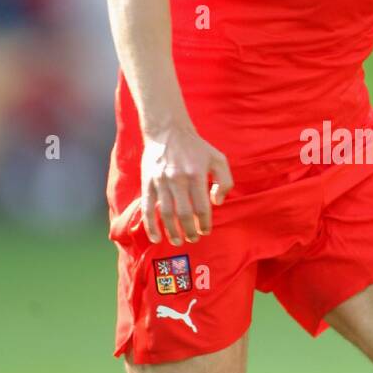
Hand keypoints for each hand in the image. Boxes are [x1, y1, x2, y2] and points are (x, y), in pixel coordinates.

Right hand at [140, 125, 233, 244]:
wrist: (168, 131)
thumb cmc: (196, 148)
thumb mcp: (218, 158)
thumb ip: (225, 181)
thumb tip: (217, 202)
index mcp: (196, 174)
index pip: (202, 207)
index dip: (204, 223)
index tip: (206, 231)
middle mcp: (178, 179)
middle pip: (184, 214)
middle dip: (189, 231)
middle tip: (193, 238)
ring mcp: (161, 181)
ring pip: (166, 213)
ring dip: (172, 232)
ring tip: (178, 241)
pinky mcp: (148, 182)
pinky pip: (147, 208)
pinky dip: (150, 225)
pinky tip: (155, 237)